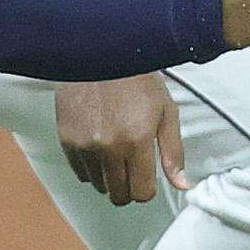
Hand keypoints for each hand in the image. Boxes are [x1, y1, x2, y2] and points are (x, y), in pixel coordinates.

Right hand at [56, 73, 184, 204]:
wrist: (101, 54)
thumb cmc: (137, 79)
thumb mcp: (165, 112)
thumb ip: (173, 152)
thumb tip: (182, 184)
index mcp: (137, 141)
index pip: (142, 193)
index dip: (147, 189)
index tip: (147, 178)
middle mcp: (109, 147)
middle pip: (119, 195)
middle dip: (128, 188)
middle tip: (132, 169)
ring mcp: (85, 145)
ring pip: (98, 185)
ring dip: (109, 177)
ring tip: (115, 153)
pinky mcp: (67, 139)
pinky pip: (79, 171)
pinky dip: (90, 167)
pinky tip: (99, 147)